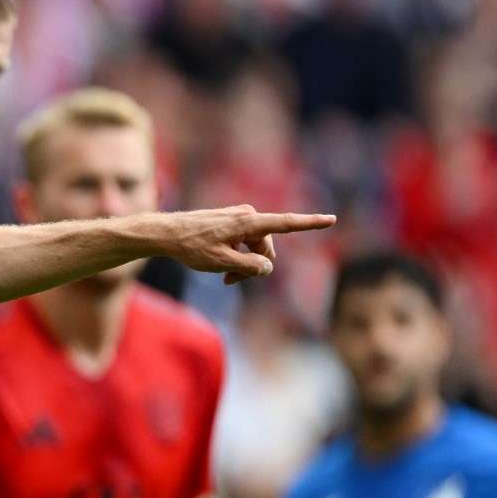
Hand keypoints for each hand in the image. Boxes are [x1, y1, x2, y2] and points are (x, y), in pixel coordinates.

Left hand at [157, 206, 335, 283]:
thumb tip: (268, 267)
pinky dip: (236, 257)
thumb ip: (250, 267)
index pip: (286, 223)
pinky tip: (219, 268)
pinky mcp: (231, 223)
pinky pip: (244, 243)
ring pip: (255, 248)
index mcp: (248, 223)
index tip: (331, 218)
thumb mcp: (222, 263)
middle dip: (255, 266)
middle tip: (229, 282)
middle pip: (267, 248)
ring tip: (222, 278)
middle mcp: (247, 216)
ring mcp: (239, 218)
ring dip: (244, 264)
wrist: (165, 234)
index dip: (310, 223)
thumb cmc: (191, 247)